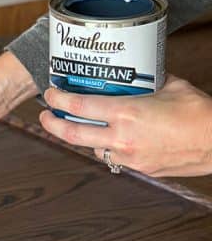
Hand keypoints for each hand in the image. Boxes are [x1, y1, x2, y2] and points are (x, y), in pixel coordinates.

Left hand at [39, 76, 211, 176]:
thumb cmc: (198, 112)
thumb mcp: (168, 85)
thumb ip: (146, 80)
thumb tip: (135, 71)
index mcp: (126, 113)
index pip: (78, 107)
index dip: (58, 100)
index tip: (50, 94)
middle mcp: (122, 138)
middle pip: (73, 134)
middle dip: (52, 125)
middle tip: (44, 116)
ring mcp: (130, 157)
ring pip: (91, 149)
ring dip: (80, 138)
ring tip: (74, 126)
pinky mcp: (141, 169)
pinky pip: (113, 158)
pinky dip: (105, 147)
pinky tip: (107, 138)